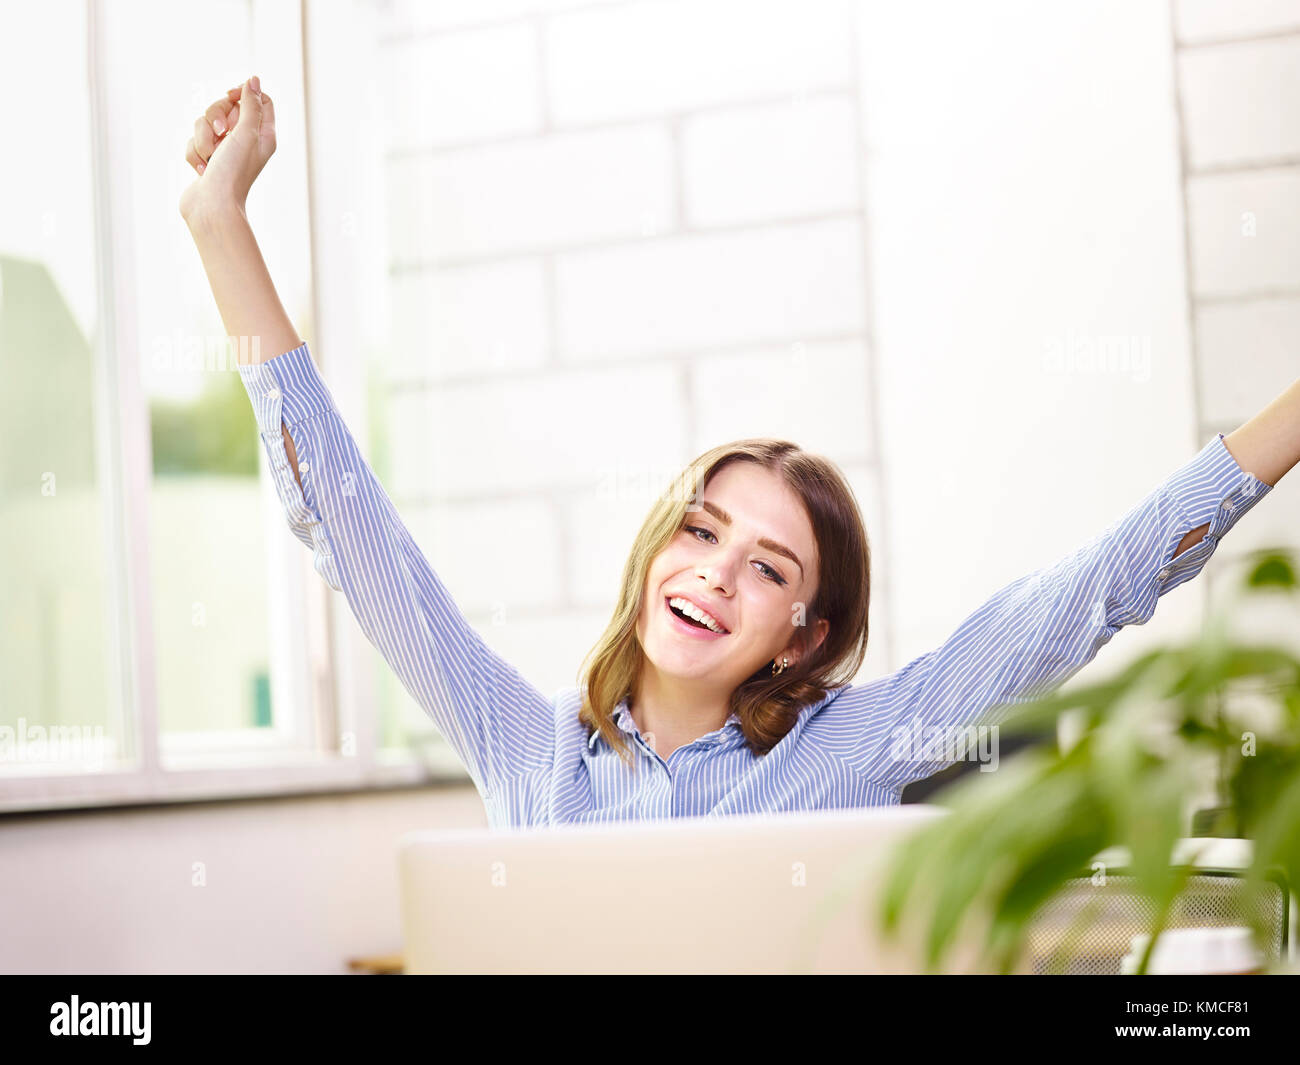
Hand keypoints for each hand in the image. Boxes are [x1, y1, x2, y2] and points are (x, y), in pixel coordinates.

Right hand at [180, 76, 276, 223]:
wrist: (212, 206)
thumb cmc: (233, 172)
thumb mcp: (247, 133)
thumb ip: (251, 105)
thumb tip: (254, 80)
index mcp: (262, 134)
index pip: (258, 99)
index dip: (242, 93)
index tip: (230, 96)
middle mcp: (245, 140)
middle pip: (226, 106)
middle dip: (216, 118)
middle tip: (221, 136)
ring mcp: (224, 149)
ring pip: (204, 123)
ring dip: (203, 139)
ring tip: (210, 159)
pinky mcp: (206, 158)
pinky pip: (193, 141)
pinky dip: (194, 153)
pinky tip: (202, 170)